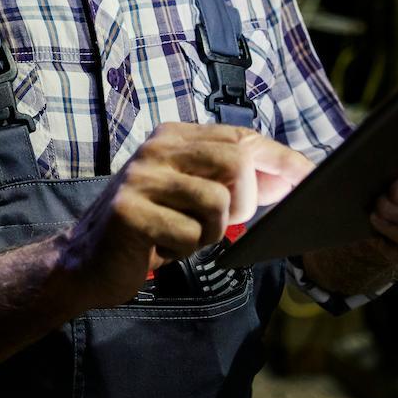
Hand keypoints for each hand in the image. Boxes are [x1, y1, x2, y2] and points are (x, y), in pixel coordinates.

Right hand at [52, 122, 314, 310]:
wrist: (86, 261)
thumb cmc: (147, 228)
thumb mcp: (187, 193)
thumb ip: (230, 180)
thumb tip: (289, 176)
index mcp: (172, 136)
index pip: (242, 137)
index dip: (281, 159)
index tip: (312, 178)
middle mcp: (156, 149)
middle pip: (236, 162)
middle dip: (243, 202)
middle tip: (221, 224)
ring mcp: (141, 178)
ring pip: (217, 202)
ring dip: (210, 232)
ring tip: (184, 236)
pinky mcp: (131, 212)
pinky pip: (191, 235)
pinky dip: (184, 250)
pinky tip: (161, 248)